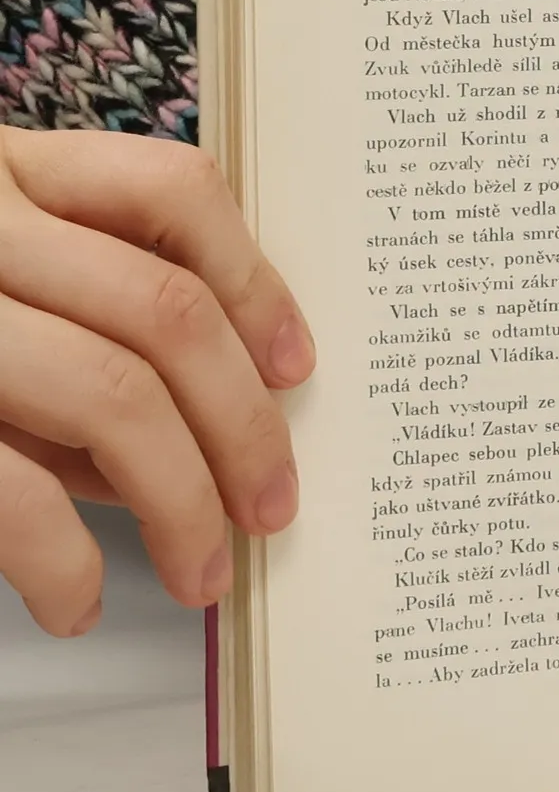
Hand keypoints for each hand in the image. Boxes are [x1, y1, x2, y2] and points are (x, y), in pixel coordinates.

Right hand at [0, 130, 313, 636]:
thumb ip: (75, 322)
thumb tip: (211, 426)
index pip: (170, 188)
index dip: (257, 281)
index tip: (297, 368)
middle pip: (164, 311)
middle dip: (244, 427)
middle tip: (274, 510)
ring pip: (111, 393)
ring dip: (183, 503)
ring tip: (205, 573)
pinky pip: (7, 484)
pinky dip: (64, 559)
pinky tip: (81, 604)